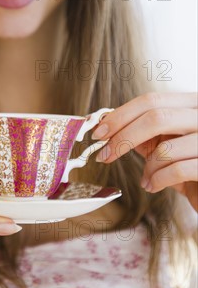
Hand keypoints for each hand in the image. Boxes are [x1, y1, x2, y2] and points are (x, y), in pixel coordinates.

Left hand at [91, 92, 197, 210]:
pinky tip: (153, 186)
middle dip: (123, 137)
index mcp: (192, 104)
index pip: (151, 100)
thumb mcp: (166, 144)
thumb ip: (145, 132)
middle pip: (156, 117)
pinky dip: (158, 180)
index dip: (121, 115)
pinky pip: (178, 170)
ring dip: (148, 168)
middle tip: (104, 155)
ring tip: (146, 180)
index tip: (99, 132)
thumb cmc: (190, 165)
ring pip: (166, 147)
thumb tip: (106, 126)